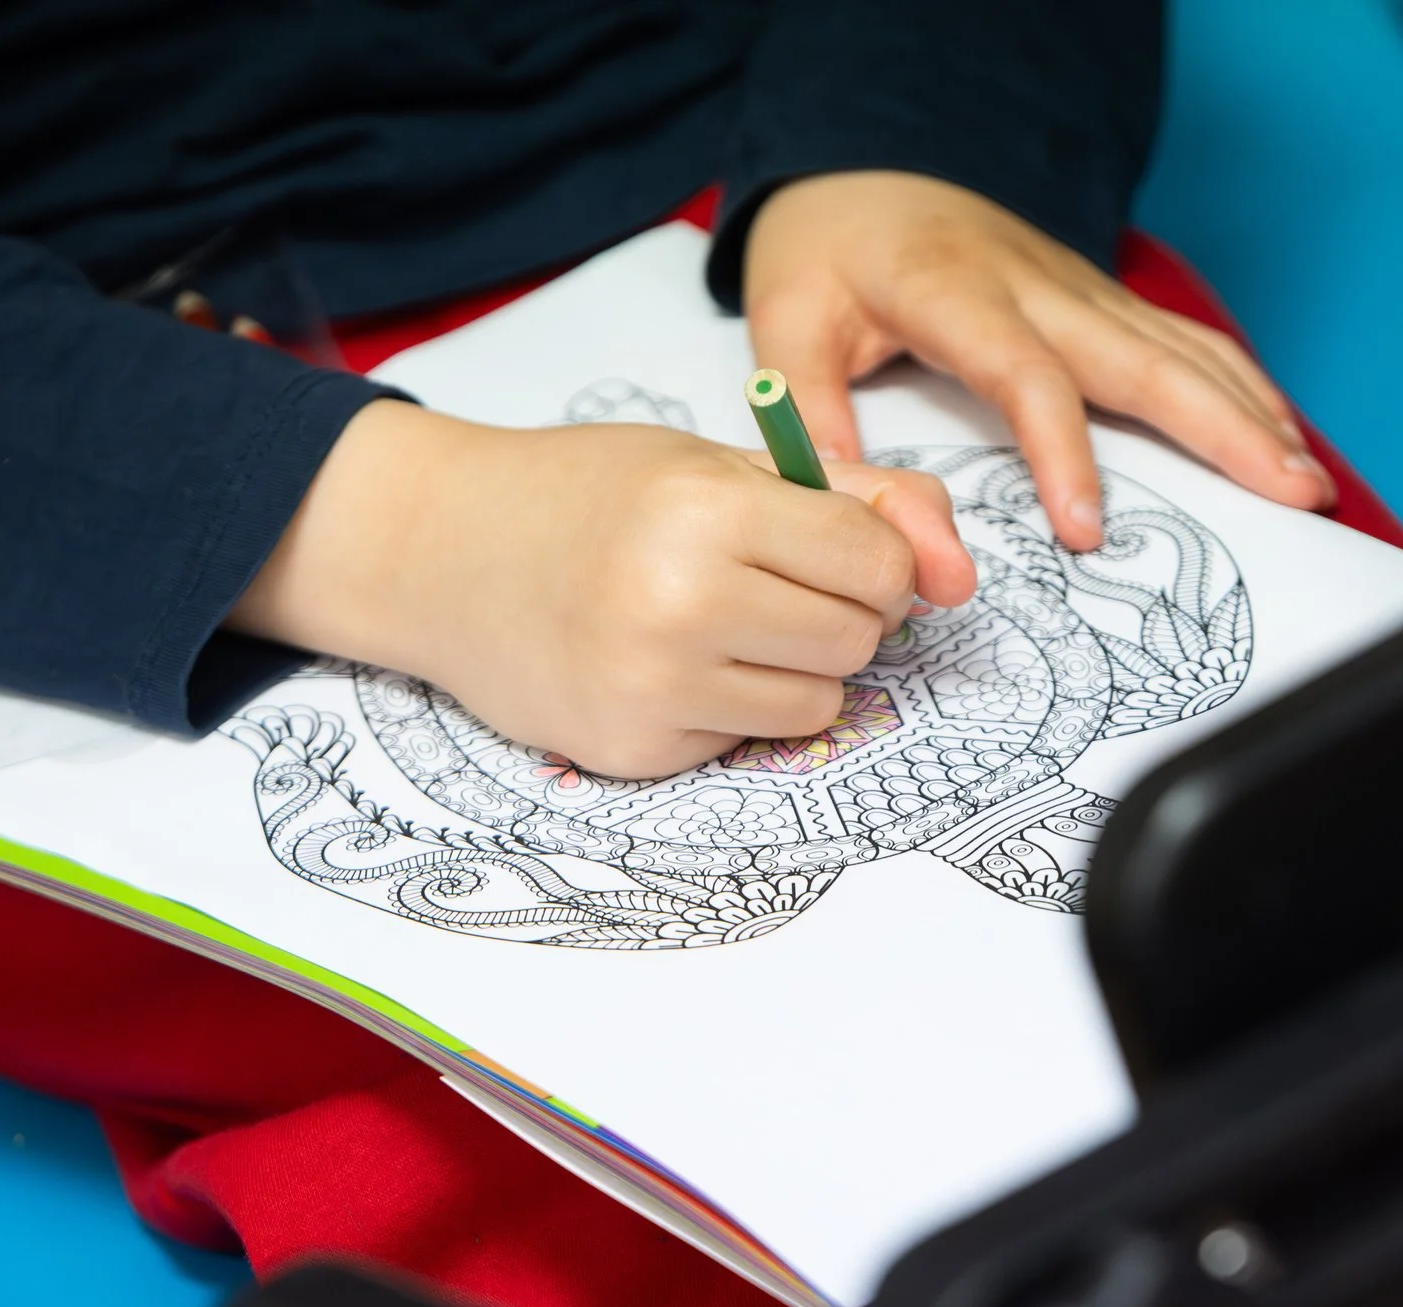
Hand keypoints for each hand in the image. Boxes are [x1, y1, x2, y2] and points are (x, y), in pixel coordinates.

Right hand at [229, 400, 974, 778]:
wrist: (443, 555)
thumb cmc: (589, 496)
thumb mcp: (718, 461)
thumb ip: (857, 499)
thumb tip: (959, 576)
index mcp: (708, 508)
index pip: (877, 561)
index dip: (877, 558)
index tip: (833, 549)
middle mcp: (681, 601)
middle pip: (858, 638)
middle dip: (838, 613)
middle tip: (768, 585)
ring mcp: (654, 685)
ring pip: (818, 703)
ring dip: (793, 670)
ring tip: (717, 626)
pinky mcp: (635, 750)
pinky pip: (747, 741)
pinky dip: (728, 709)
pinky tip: (664, 665)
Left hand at [743, 171, 1334, 549]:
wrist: (858, 172)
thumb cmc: (826, 256)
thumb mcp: (786, 327)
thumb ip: (812, 417)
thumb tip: (855, 510)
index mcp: (954, 292)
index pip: (1027, 375)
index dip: (1062, 454)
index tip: (1088, 530)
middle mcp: (1035, 284)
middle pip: (1143, 357)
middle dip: (1223, 428)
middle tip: (1286, 495)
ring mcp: (1078, 286)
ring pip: (1179, 345)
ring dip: (1251, 411)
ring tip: (1307, 481)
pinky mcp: (1097, 297)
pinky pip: (1180, 338)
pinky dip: (1238, 384)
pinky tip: (1278, 432)